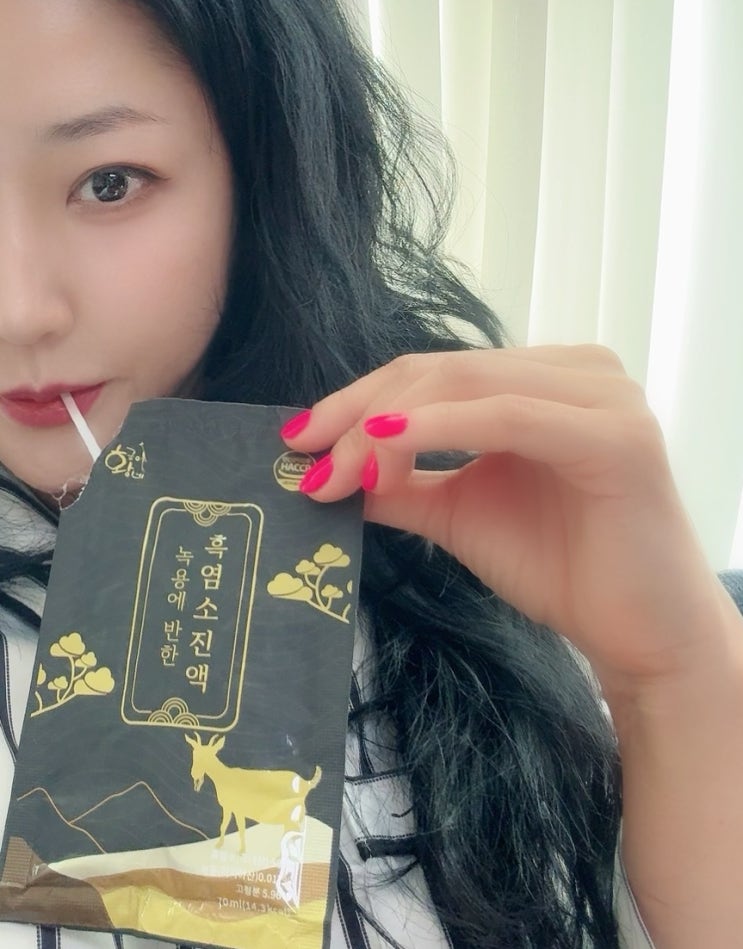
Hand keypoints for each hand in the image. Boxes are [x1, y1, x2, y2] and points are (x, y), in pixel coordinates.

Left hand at [282, 345, 732, 691]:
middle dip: (360, 415)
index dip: (357, 400)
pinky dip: (439, 427)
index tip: (298, 441)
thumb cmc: (560, 569)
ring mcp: (603, 396)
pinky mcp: (617, 435)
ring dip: (386, 424)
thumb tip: (329, 472)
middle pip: (440, 370)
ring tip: (337, 472)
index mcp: (543, 380)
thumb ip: (401, 484)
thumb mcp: (459, 513)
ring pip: (465, 384)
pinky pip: (508, 416)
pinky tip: (385, 446)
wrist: (638, 635)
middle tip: (308, 461)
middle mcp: (577, 372)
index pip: (432, 370)